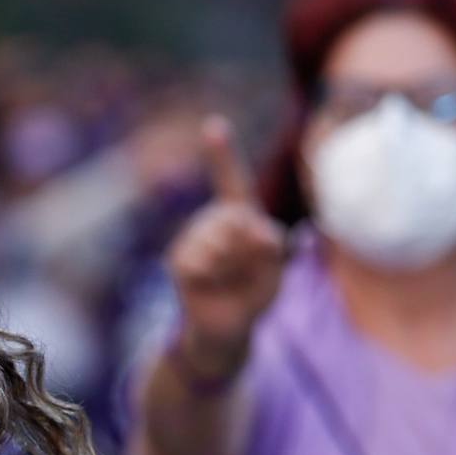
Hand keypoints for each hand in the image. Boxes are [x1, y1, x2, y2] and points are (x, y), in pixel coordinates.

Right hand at [166, 116, 286, 371]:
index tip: (212, 126)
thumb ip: (271, 245)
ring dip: (234, 267)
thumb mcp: (275, 270)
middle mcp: (213, 220)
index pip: (230, 180)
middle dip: (252, 249)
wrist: (225, 328)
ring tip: (228, 281)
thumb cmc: (253, 295)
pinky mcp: (180, 259)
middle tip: (247, 271)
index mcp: (238, 215)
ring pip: (221, 241)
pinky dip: (214, 277)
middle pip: (238, 219)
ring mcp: (193, 238)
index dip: (221, 154)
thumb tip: (249, 227)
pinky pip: (201, 260)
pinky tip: (210, 286)